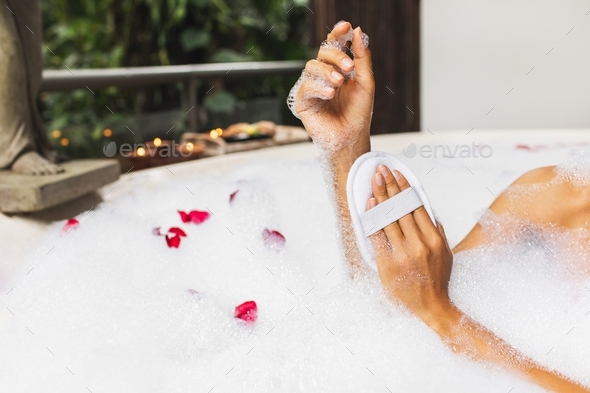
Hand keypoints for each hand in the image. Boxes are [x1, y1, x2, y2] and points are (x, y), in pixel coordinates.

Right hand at [293, 21, 374, 152]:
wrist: (350, 138)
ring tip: (339, 83)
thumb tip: (358, 31)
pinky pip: (306, 85)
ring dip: (327, 71)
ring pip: (311, 66)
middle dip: (336, 56)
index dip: (339, 34)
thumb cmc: (358, 114)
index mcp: (339, 69)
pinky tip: (330, 95)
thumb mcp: (365, 82)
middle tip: (349, 67)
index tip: (346, 27)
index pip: (335, 46)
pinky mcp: (303, 101)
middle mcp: (324, 76)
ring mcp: (312, 87)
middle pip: (322, 53)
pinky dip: (319, 87)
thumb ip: (362, 58)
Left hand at [367, 165, 453, 324]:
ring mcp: (402, 254)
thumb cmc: (438, 279)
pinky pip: (378, 236)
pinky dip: (373, 218)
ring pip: (388, 218)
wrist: (432, 307)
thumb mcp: (445, 253)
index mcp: (433, 240)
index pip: (416, 206)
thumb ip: (437, 231)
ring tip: (374, 181)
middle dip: (389, 186)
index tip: (398, 173)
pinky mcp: (388, 264)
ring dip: (380, 196)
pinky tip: (370, 204)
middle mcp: (418, 244)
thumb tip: (427, 210)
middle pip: (400, 208)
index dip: (405, 187)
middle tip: (381, 170)